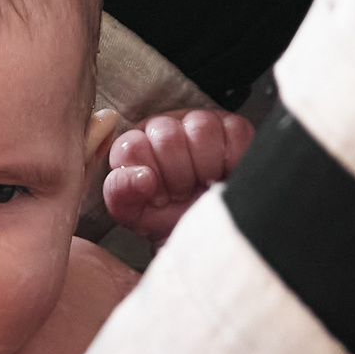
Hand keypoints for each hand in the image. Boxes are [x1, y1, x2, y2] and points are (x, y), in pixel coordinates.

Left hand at [102, 109, 252, 246]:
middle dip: (178, 175)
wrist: (204, 231)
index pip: (133, 145)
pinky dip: (231, 159)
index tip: (158, 197)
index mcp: (135, 144)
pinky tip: (225, 174)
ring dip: (205, 166)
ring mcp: (199, 123)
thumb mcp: (134, 213)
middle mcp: (165, 127)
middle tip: (183, 193)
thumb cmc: (167, 217)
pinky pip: (234, 131)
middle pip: (167, 136)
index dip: (148, 177)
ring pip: (201, 128)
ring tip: (203, 184)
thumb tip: (141, 175)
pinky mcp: (233, 127)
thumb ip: (121, 193)